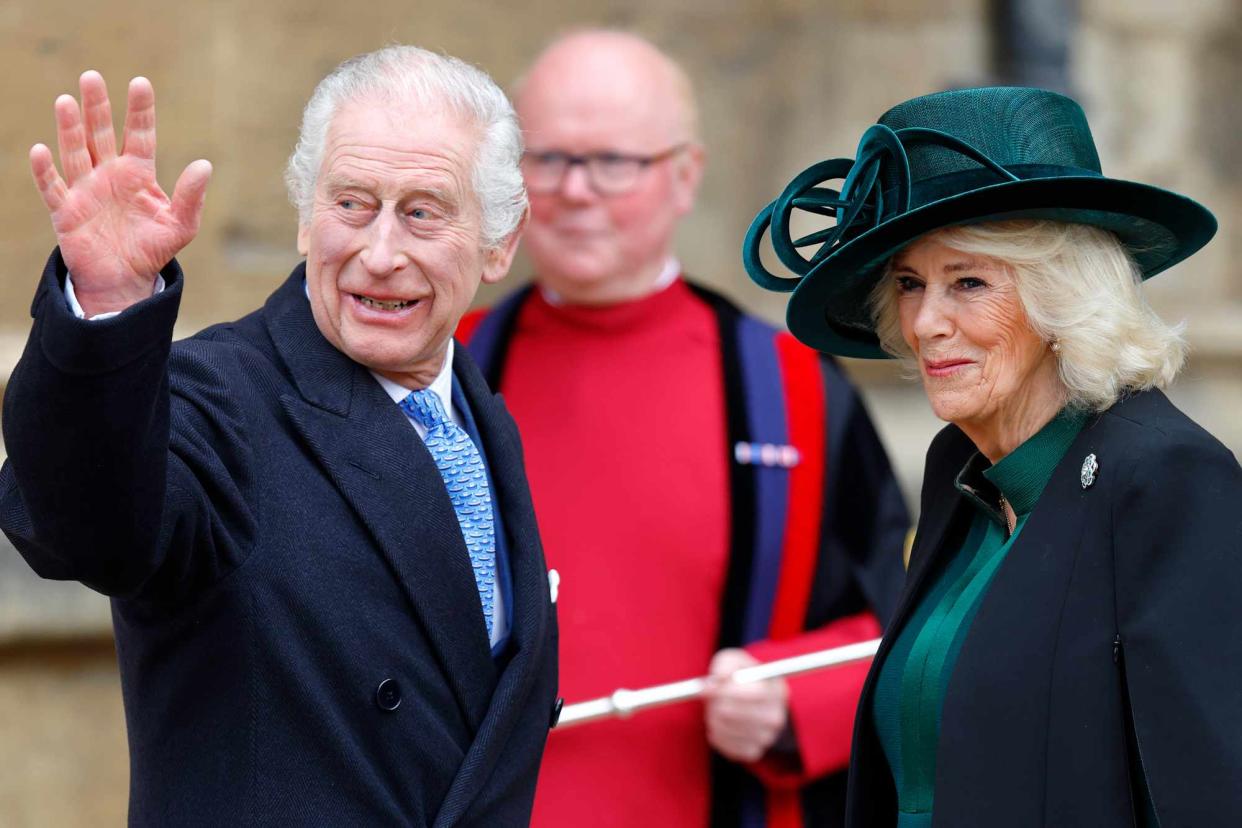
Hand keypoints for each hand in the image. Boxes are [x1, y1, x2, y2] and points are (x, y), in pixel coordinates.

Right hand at [30, 71, 211, 315]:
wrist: (124, 279)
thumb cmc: (153, 249)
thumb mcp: (181, 225)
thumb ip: (192, 197)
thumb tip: (205, 165)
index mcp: (138, 174)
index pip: (140, 135)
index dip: (140, 110)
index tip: (140, 83)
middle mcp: (109, 175)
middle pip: (101, 134)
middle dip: (97, 107)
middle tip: (91, 77)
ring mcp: (85, 190)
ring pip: (75, 153)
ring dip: (70, 129)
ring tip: (66, 101)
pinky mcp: (66, 211)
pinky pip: (53, 188)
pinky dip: (46, 171)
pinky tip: (42, 151)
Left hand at [703, 648, 789, 762]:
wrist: (751, 700)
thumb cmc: (741, 676)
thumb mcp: (735, 661)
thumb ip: (724, 666)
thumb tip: (714, 682)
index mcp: (777, 691)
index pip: (754, 694)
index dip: (727, 690)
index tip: (709, 686)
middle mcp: (776, 717)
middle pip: (737, 715)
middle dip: (716, 704)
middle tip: (710, 699)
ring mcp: (767, 737)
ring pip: (728, 730)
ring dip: (713, 719)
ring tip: (715, 710)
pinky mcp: (754, 752)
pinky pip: (727, 747)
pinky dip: (716, 735)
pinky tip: (719, 724)